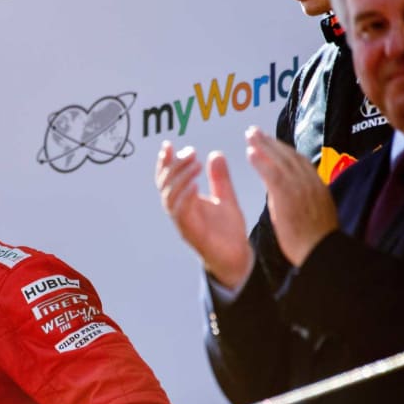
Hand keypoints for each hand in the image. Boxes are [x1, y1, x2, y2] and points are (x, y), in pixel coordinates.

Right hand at [155, 140, 253, 288]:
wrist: (238, 258)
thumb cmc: (229, 231)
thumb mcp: (226, 197)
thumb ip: (220, 178)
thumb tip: (216, 154)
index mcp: (185, 201)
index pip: (167, 178)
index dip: (165, 162)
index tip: (168, 144)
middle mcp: (180, 211)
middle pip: (164, 185)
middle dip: (174, 166)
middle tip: (190, 152)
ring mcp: (183, 222)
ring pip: (169, 197)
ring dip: (179, 178)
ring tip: (194, 164)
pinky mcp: (190, 232)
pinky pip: (179, 213)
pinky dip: (184, 197)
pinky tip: (194, 185)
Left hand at [245, 126, 338, 265]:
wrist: (321, 251)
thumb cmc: (317, 241)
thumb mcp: (316, 213)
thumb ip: (305, 199)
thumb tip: (292, 194)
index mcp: (318, 186)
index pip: (299, 161)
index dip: (283, 149)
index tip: (270, 142)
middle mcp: (310, 182)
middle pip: (289, 155)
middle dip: (271, 142)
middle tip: (255, 132)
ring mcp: (300, 187)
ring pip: (280, 160)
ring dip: (263, 145)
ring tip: (250, 135)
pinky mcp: (287, 196)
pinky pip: (272, 173)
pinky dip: (261, 161)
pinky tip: (250, 153)